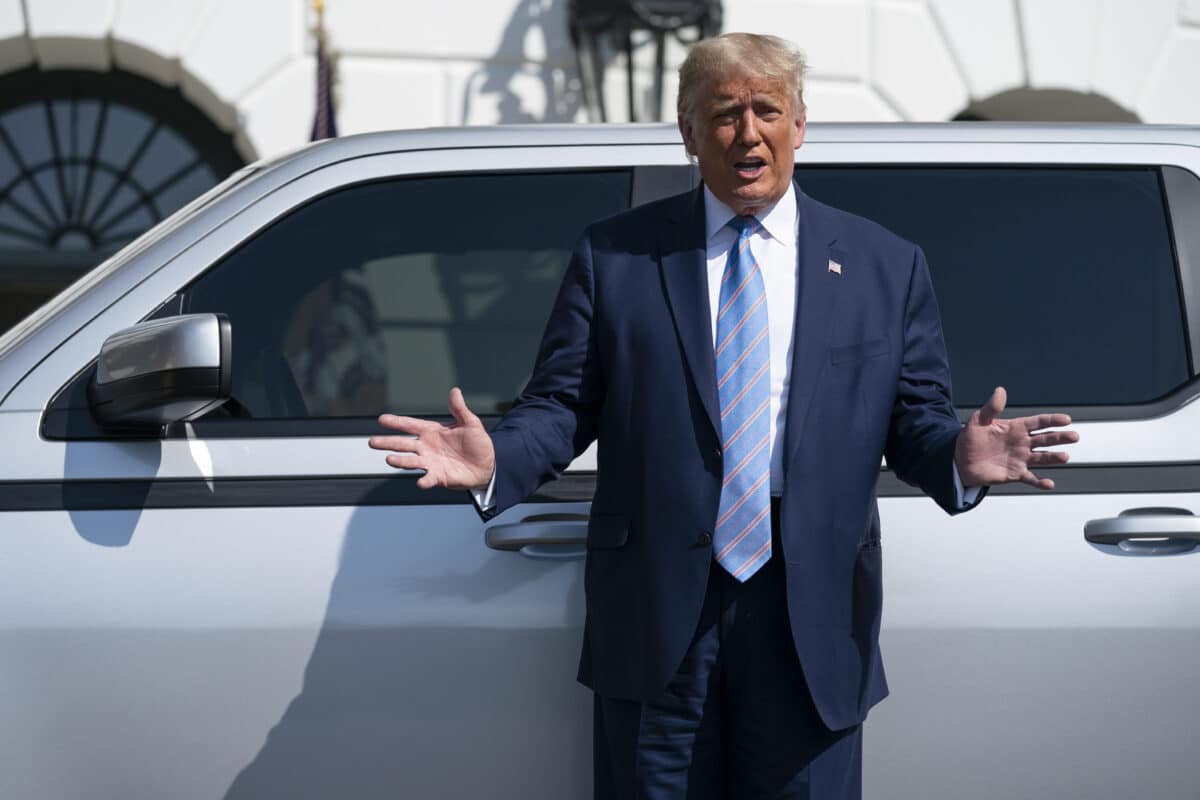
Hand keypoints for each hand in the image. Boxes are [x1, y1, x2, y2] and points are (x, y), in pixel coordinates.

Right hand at [368, 387, 495, 489]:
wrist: (487, 464)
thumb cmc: (477, 443)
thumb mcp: (470, 423)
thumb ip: (459, 409)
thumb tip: (455, 391)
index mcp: (432, 432)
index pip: (410, 425)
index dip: (396, 422)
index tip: (382, 419)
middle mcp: (427, 447)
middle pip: (403, 444)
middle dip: (387, 442)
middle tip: (371, 442)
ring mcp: (431, 462)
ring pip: (411, 461)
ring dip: (400, 461)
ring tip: (389, 459)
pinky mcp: (439, 476)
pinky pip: (429, 478)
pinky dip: (424, 481)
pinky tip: (420, 482)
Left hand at [954, 386, 1078, 489]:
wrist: (961, 461)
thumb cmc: (971, 439)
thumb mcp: (978, 421)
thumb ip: (991, 408)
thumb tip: (1000, 390)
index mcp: (1016, 428)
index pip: (1038, 422)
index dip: (1052, 420)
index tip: (1067, 420)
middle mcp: (1023, 443)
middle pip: (1046, 439)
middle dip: (1060, 438)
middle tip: (1074, 436)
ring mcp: (1021, 459)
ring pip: (1042, 458)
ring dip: (1054, 458)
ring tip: (1064, 457)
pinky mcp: (1016, 474)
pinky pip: (1031, 478)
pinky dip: (1041, 482)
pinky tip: (1049, 484)